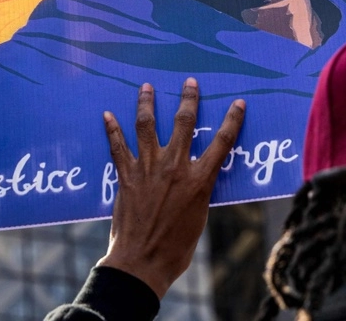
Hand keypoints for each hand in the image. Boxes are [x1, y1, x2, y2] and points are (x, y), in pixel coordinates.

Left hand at [97, 78, 245, 299]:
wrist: (142, 262)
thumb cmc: (176, 248)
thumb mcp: (199, 217)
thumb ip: (198, 191)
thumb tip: (197, 179)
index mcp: (199, 180)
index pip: (222, 142)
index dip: (232, 120)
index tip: (238, 103)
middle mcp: (175, 167)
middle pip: (184, 123)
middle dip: (188, 99)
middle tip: (189, 82)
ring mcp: (148, 169)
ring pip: (147, 126)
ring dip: (147, 103)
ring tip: (147, 86)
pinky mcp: (127, 176)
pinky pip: (118, 147)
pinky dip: (112, 130)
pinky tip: (107, 115)